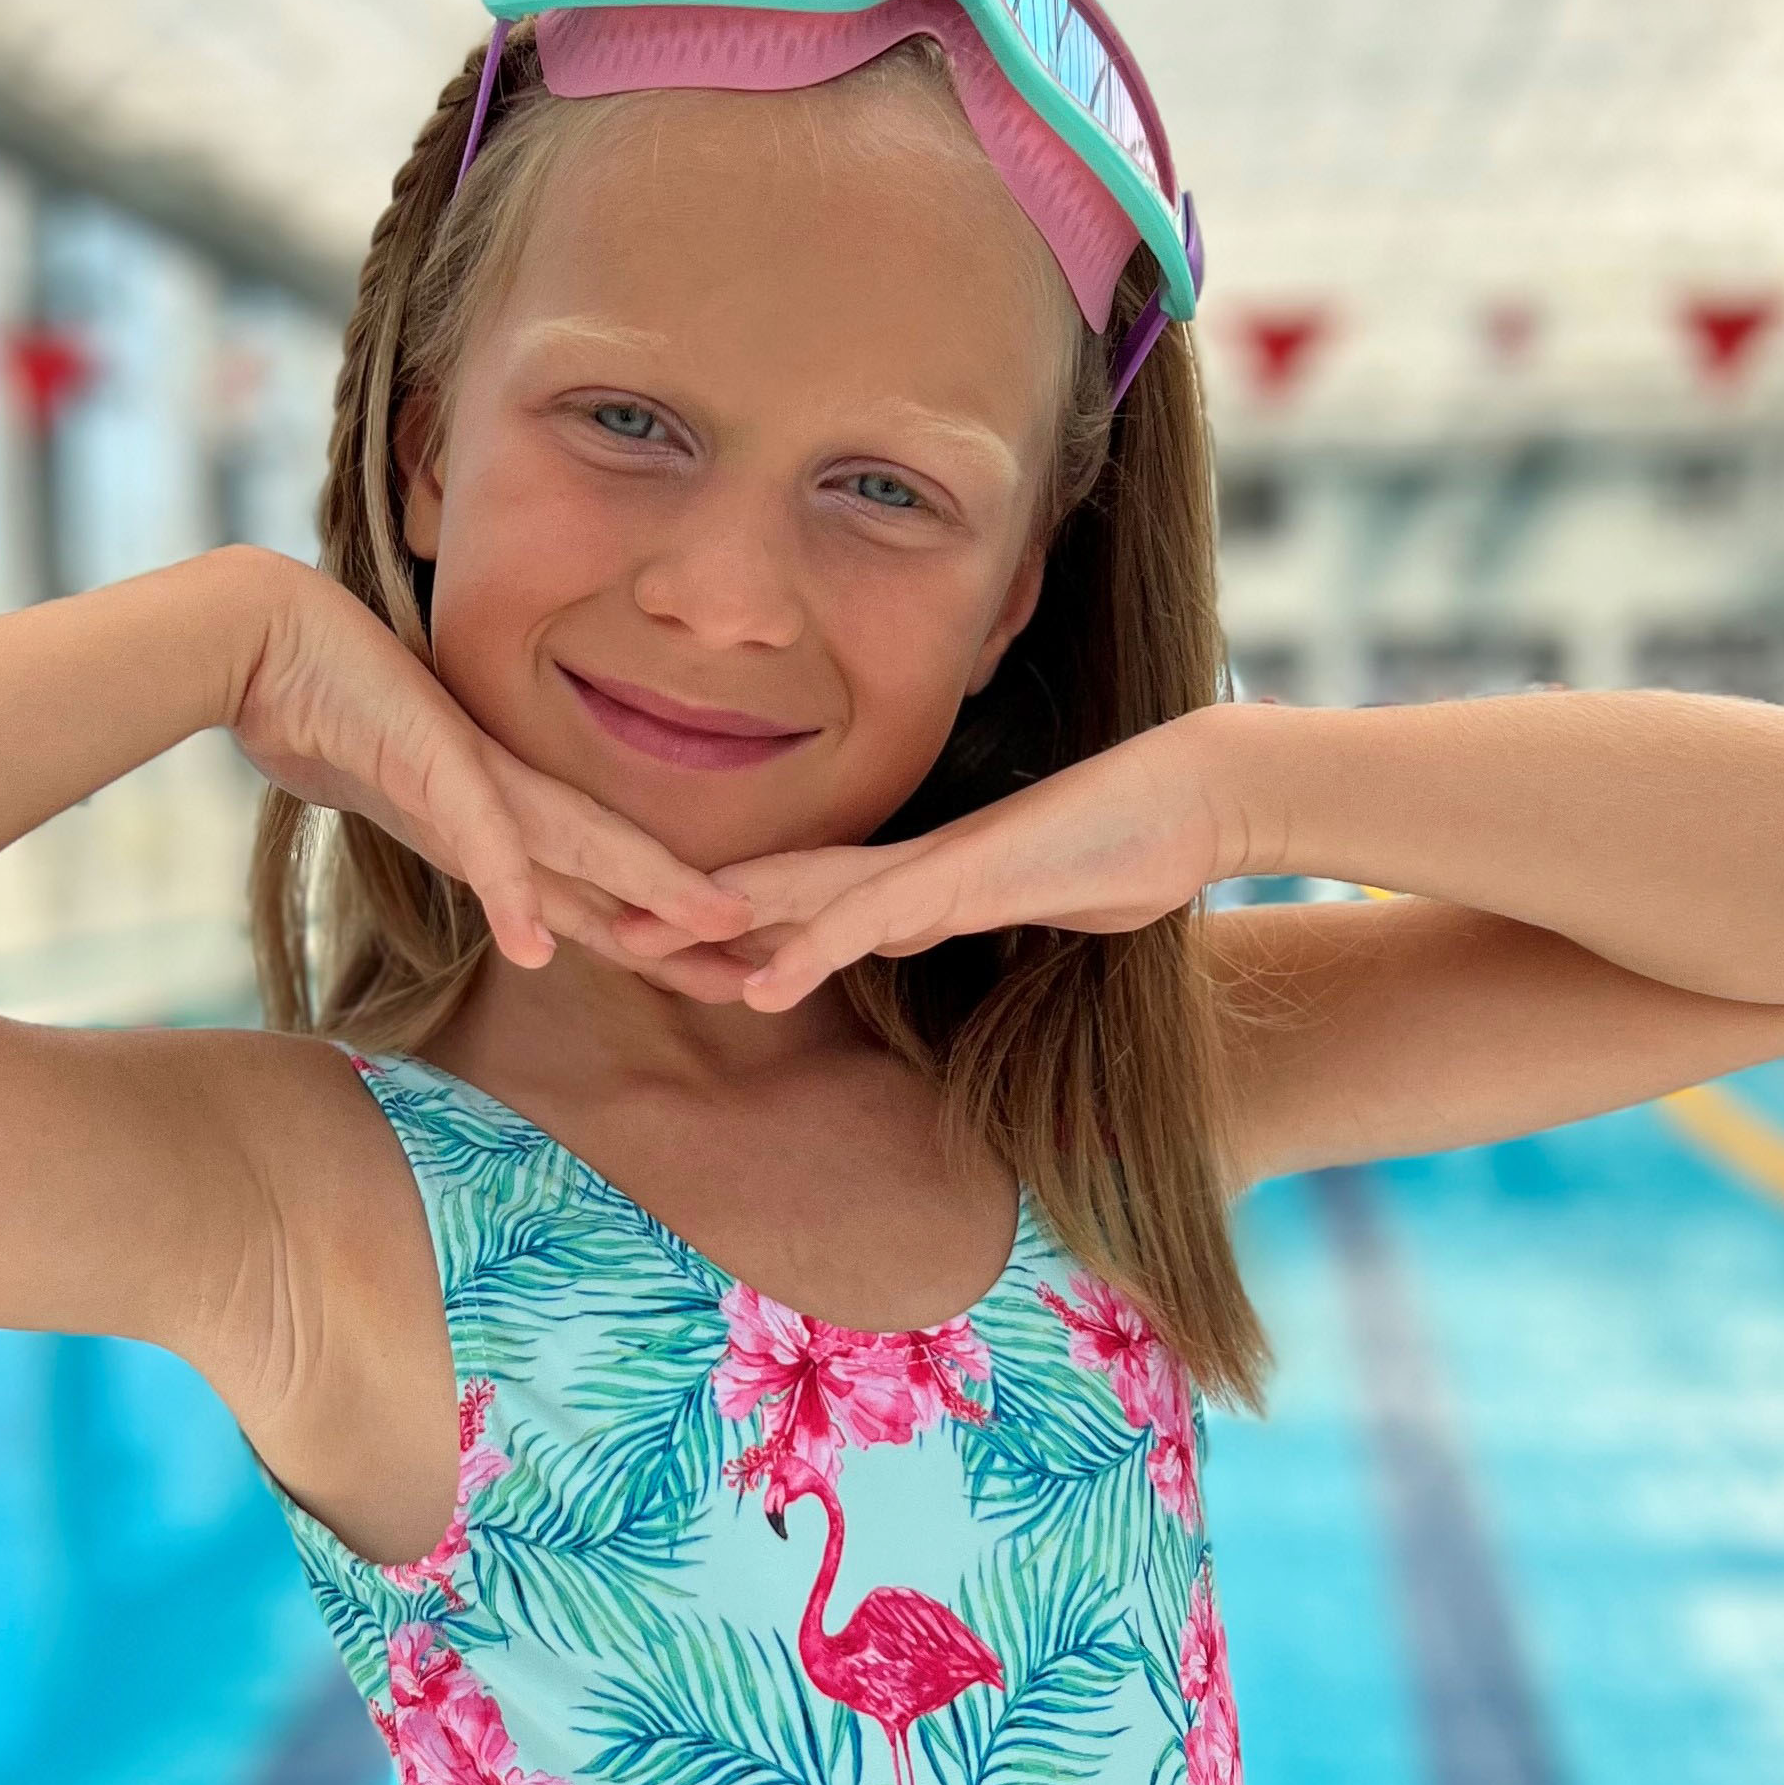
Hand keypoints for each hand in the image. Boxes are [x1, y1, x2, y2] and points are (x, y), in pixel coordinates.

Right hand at [232, 561, 755, 975]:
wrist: (268, 641)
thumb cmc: (331, 714)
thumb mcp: (409, 802)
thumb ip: (456, 840)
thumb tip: (493, 886)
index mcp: (513, 813)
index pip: (609, 888)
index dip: (672, 936)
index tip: (735, 977)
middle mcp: (511, 799)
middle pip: (623, 876)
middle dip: (699, 927)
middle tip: (784, 967)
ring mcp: (477, 780)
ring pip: (582, 848)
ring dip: (650, 896)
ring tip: (720, 933)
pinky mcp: (429, 765)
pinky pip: (478, 839)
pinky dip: (509, 892)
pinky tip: (533, 948)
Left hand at [647, 721, 1234, 1012]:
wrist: (1192, 802)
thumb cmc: (1120, 853)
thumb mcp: (1014, 908)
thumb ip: (949, 920)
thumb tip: (893, 938)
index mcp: (908, 878)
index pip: (791, 900)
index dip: (716, 919)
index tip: (645, 940)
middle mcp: (900, 864)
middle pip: (766, 888)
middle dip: (679, 909)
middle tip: (591, 922)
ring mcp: (927, 867)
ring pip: (794, 895)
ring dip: (712, 923)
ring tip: (632, 944)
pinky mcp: (963, 877)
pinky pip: (870, 918)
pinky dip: (808, 949)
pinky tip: (758, 982)